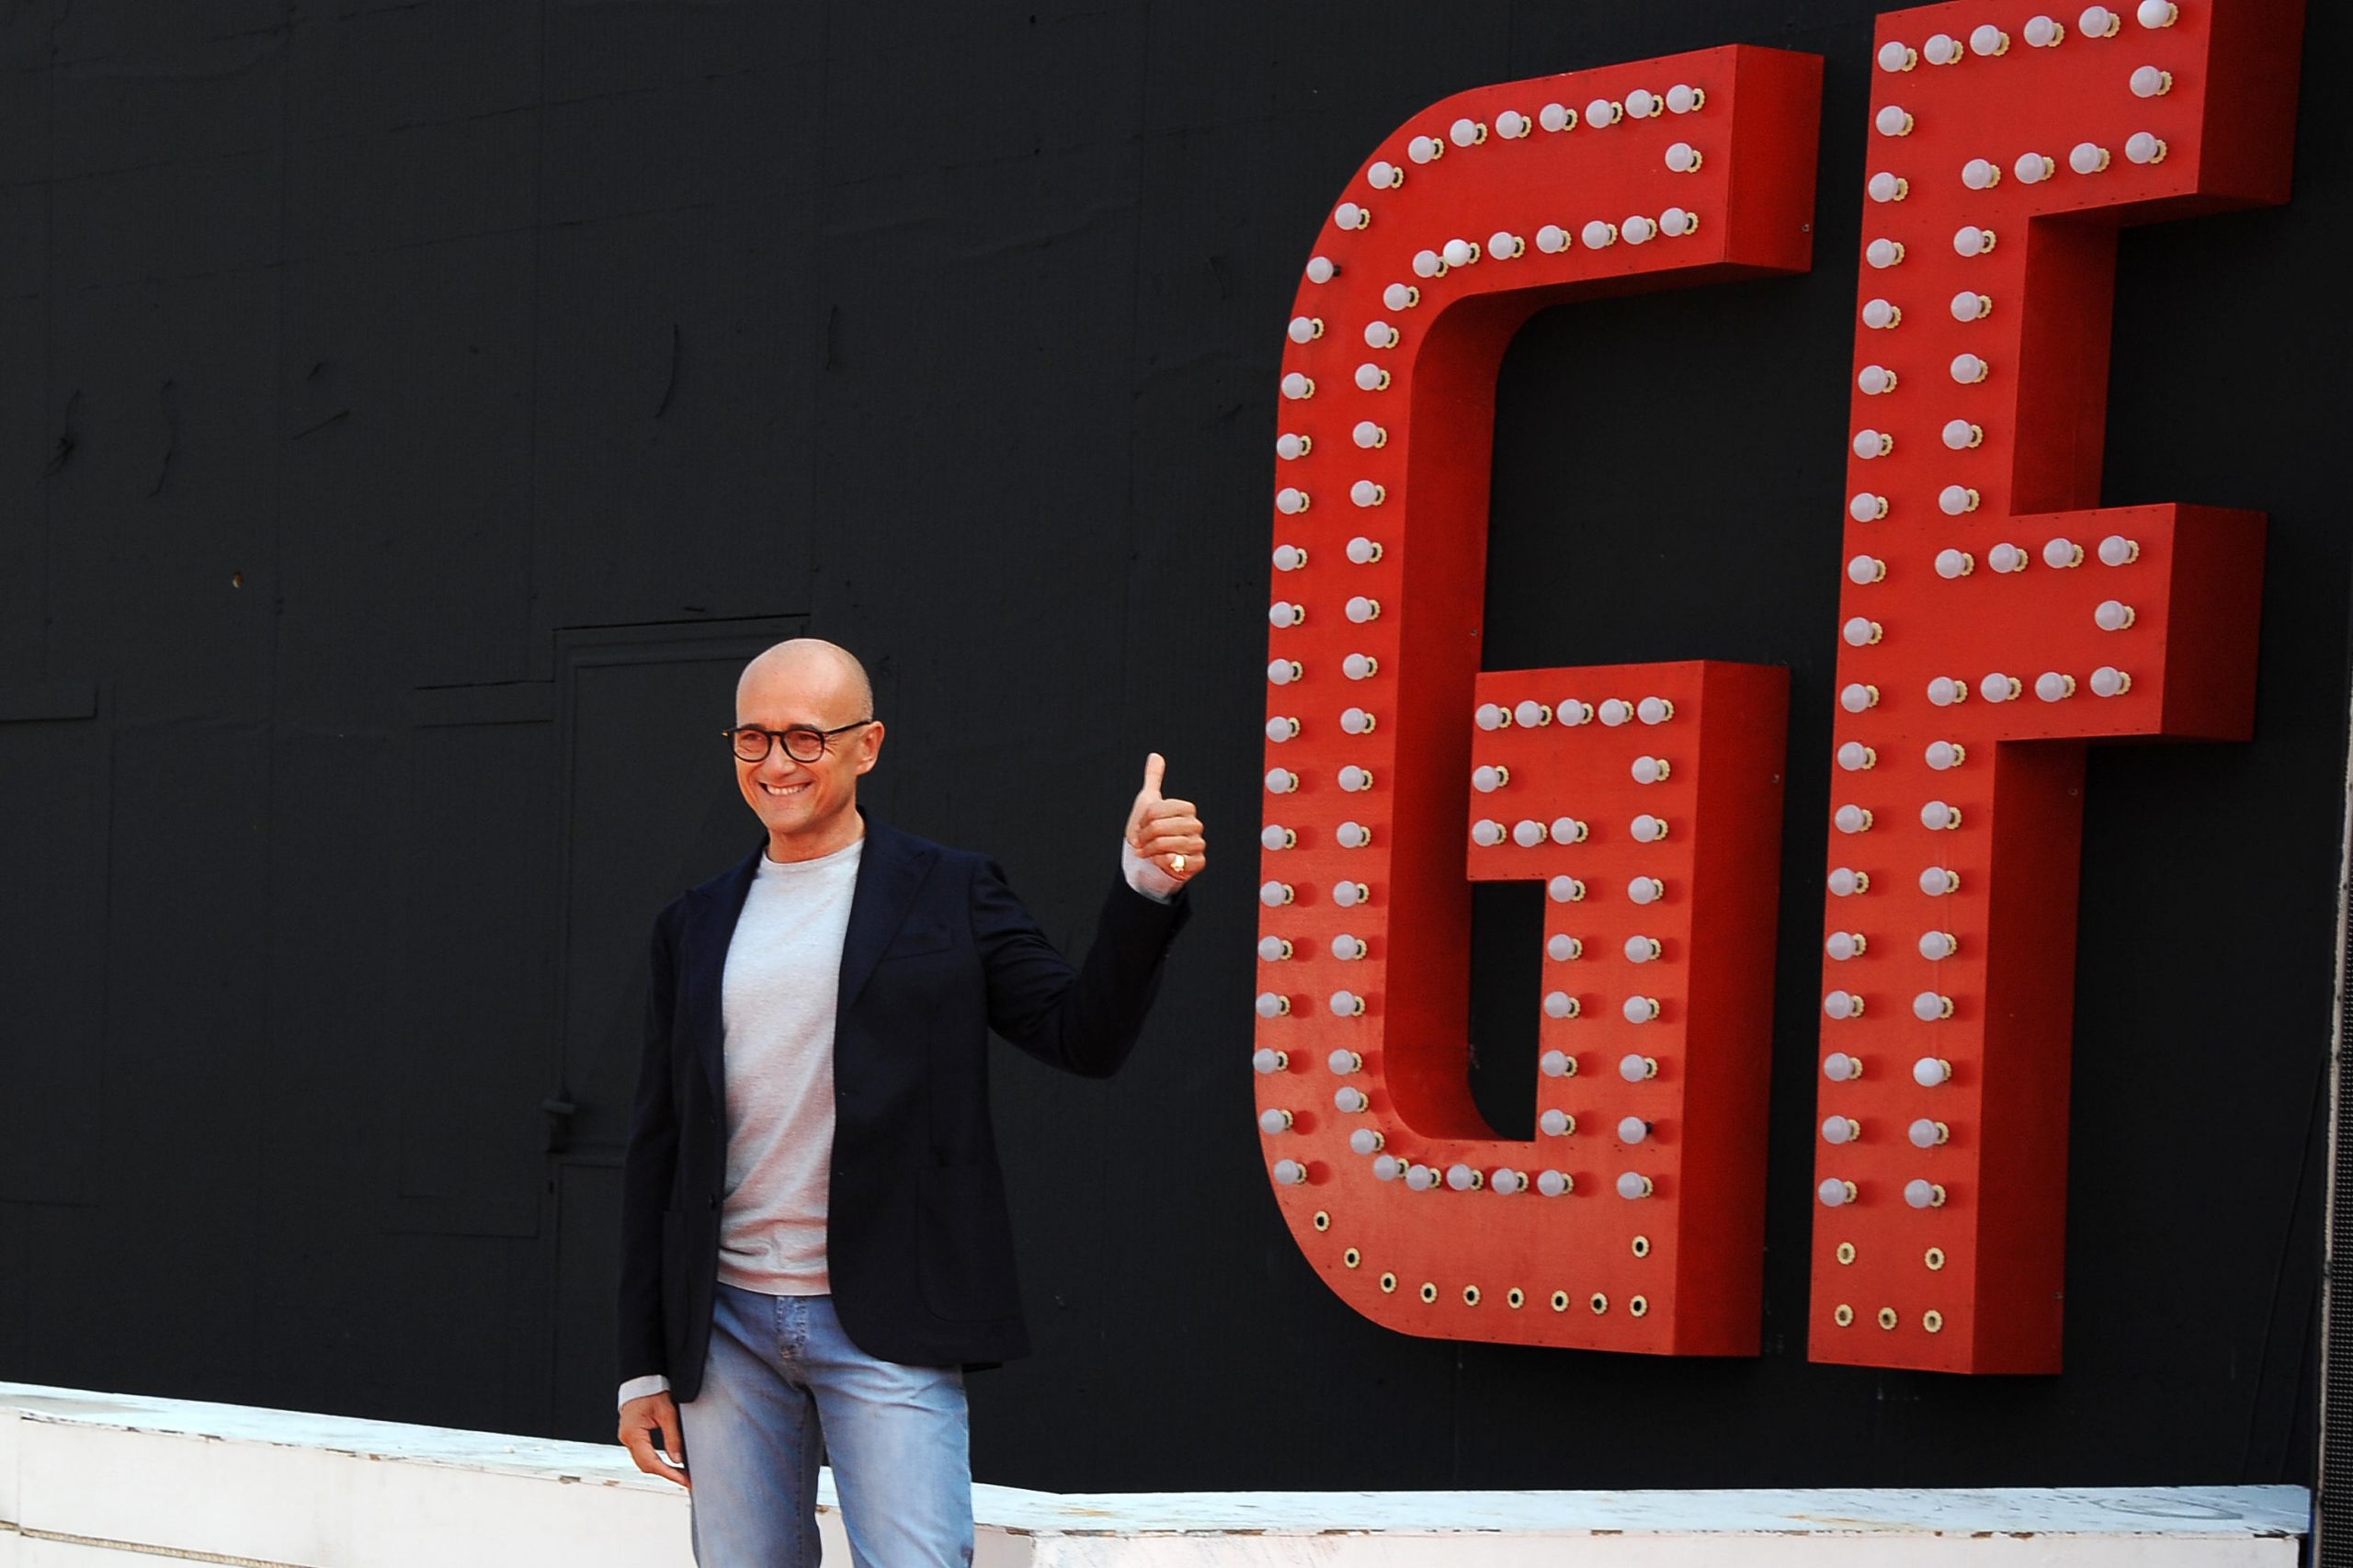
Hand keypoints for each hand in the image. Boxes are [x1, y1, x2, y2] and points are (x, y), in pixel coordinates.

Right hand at [618, 1391, 689, 1488]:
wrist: (642, 1378)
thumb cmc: (653, 1390)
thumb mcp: (667, 1412)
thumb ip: (673, 1437)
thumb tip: (678, 1460)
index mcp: (633, 1434)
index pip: (651, 1462)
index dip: (668, 1474)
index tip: (684, 1480)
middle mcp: (627, 1438)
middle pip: (646, 1465)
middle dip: (666, 1474)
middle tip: (686, 1480)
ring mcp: (628, 1437)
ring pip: (644, 1461)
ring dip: (661, 1469)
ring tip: (681, 1474)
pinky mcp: (632, 1435)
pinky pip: (643, 1454)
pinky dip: (656, 1461)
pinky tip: (669, 1464)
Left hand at [1125, 752, 1204, 883]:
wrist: (1153, 859)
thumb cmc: (1151, 831)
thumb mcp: (1148, 803)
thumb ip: (1153, 779)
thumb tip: (1155, 756)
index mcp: (1186, 808)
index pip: (1155, 811)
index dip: (1142, 821)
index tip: (1141, 827)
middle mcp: (1196, 825)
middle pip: (1158, 827)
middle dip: (1144, 837)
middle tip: (1141, 842)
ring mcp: (1198, 844)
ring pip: (1166, 844)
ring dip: (1150, 850)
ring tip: (1147, 852)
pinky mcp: (1197, 862)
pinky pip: (1175, 861)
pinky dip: (1161, 862)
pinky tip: (1158, 860)